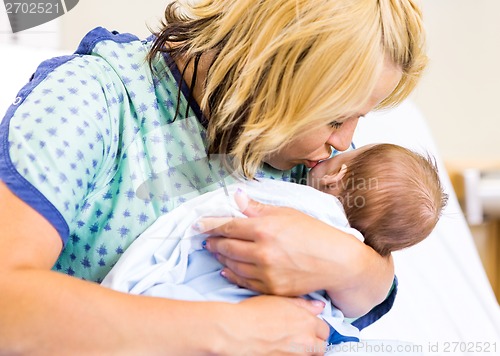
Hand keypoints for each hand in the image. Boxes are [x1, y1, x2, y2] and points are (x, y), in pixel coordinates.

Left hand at [198, 190, 356, 295]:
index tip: (198, 224)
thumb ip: (258, 208)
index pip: (228, 225)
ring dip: (221, 258)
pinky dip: (232, 275)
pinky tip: (226, 270)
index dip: (210, 225)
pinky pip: (243, 282)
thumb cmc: (314, 233)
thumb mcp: (287, 213)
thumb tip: (237, 197)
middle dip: (214, 242)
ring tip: (217, 252)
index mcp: (265, 228)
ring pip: (232, 266)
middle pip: (226, 247)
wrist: (337, 262)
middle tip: (207, 239)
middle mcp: (262, 251)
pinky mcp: (271, 289)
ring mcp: (266, 273)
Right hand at [220, 295, 329, 355]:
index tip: (308, 327)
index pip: (324, 329)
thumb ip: (302, 304)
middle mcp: (306, 341)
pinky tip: (280, 349)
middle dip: (314, 342)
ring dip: (303, 351)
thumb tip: (318, 306)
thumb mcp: (279, 299)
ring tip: (288, 344)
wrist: (236, 331)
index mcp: (307, 322)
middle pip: (321, 347)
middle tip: (300, 337)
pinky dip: (291, 355)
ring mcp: (297, 355)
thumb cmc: (253, 313)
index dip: (316, 328)